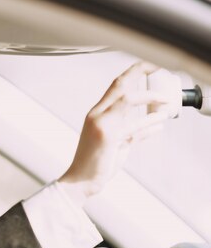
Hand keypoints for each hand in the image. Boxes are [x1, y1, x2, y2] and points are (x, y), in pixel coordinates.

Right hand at [58, 61, 171, 205]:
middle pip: (120, 84)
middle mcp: (97, 115)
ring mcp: (101, 125)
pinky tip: (161, 122)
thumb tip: (154, 124)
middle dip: (141, 71)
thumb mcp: (116, 143)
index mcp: (97, 113)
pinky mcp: (108, 137)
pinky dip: (150, 122)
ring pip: (128, 99)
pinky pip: (134, 125)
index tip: (152, 66)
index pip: (116, 85)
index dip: (135, 72)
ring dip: (151, 97)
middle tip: (160, 67)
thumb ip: (132, 131)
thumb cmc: (96, 163)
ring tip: (167, 101)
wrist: (80, 181)